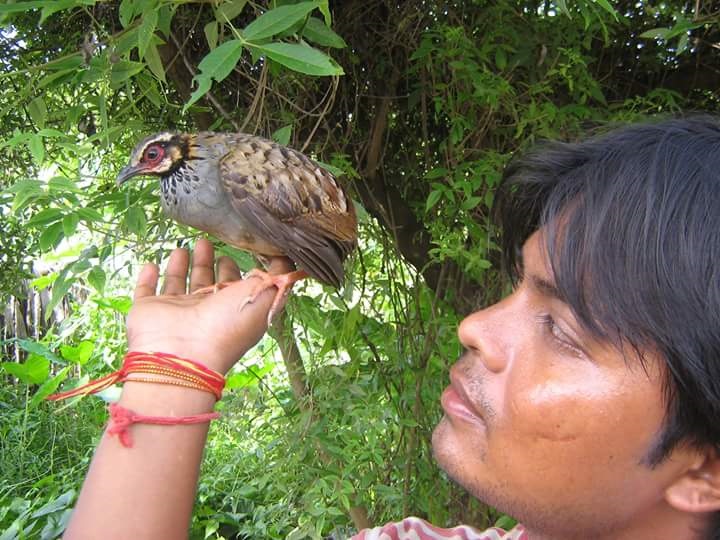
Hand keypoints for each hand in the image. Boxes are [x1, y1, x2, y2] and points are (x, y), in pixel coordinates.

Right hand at [126, 238, 291, 373]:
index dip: (235, 269)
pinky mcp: (148, 310)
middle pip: (206, 281)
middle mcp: (204, 310)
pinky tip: (151, 263)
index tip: (235, 250)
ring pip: (178, 283)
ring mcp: (175, 311)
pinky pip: (146, 290)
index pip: (234, 285)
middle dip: (208, 261)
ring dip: (181, 265)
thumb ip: (278, 276)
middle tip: (207, 241)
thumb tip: (290, 262)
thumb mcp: (265, 295)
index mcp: (231, 309)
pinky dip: (148, 277)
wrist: (184, 354)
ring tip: (185, 246)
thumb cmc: (228, 325)